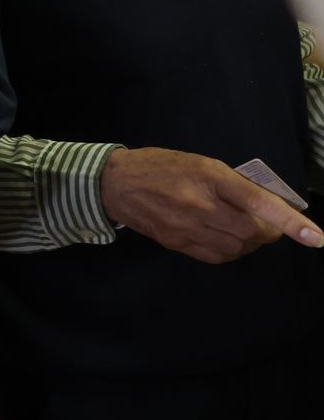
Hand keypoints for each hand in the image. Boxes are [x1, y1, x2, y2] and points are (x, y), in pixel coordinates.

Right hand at [100, 146, 323, 263]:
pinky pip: (218, 256)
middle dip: (268, 231)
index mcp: (210, 177)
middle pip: (252, 232)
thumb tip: (266, 206)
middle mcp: (200, 204)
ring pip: (238, 247)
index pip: (258, 202)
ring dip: (249, 242)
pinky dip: (231, 250)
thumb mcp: (202, 164)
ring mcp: (187, 227)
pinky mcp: (177, 243)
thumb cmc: (162, 166)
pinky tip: (224, 239)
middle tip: (266, 223)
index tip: (315, 237)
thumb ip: (233, 184)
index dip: (289, 222)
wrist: (116, 184)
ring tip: (241, 228)